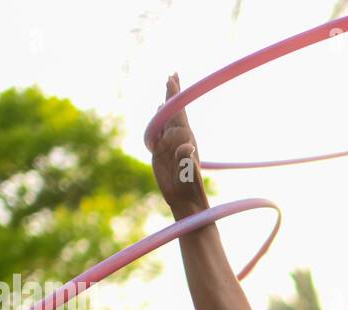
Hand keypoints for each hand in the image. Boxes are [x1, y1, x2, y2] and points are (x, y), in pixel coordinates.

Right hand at [150, 74, 209, 219]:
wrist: (185, 198)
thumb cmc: (189, 187)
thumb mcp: (188, 174)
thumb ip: (186, 159)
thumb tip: (187, 144)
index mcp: (185, 138)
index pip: (179, 112)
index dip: (174, 95)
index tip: (172, 78)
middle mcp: (178, 137)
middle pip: (173, 110)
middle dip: (172, 92)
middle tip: (173, 73)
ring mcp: (169, 143)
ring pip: (166, 118)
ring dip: (167, 102)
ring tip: (169, 86)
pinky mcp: (160, 151)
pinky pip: (158, 131)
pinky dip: (158, 118)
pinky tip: (160, 110)